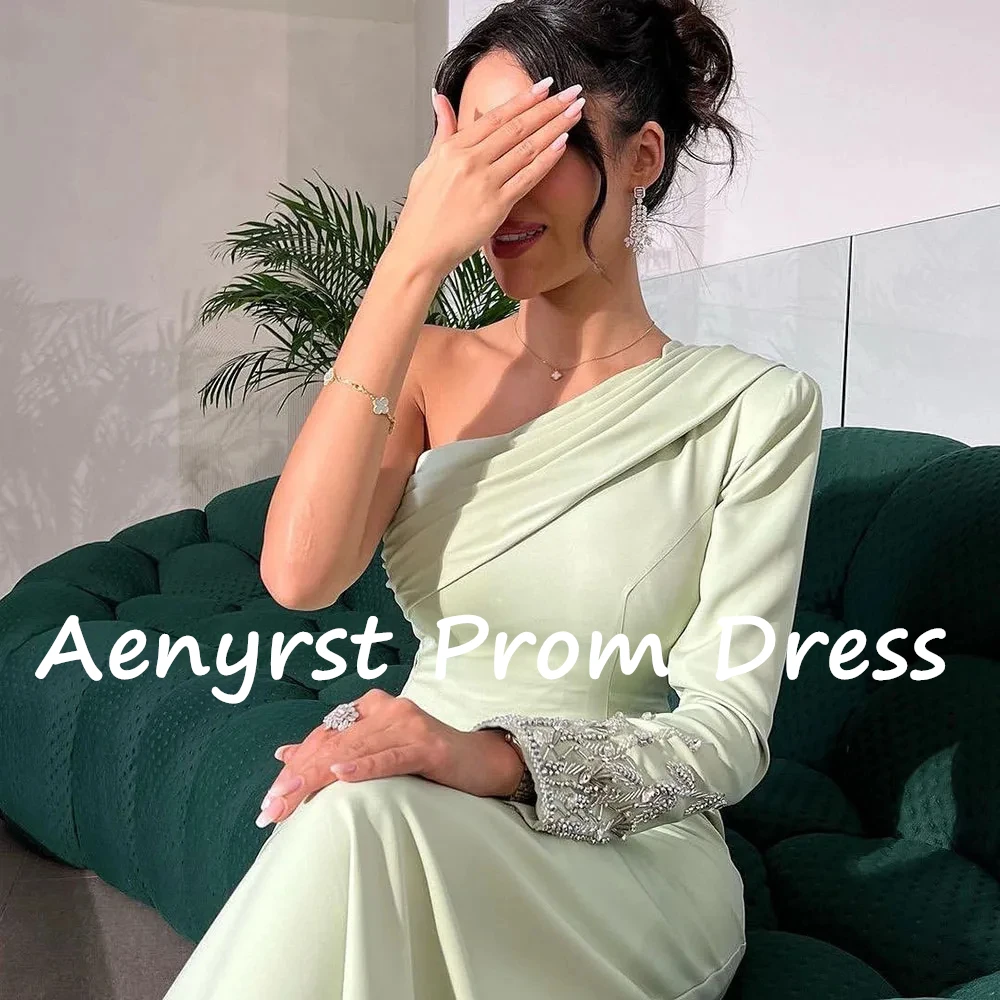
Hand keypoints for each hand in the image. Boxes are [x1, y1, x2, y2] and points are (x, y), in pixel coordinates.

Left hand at [256, 688, 524, 826]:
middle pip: (332, 744)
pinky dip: (363, 767)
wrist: (481, 761)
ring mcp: (408, 725)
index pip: (324, 737)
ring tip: (289, 801)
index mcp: (372, 708)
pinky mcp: (428, 745)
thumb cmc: (428, 760)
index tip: (270, 800)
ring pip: (353, 751)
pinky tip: (339, 776)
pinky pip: (389, 757)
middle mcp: (387, 710)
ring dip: (317, 779)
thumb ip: (336, 749)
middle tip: (270, 809)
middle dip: (297, 778)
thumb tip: (284, 752)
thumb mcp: (377, 751)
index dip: (294, 767)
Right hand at [388, 77, 586, 277]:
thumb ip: (442, 131)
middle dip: (548, 107)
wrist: (419, 249)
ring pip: (527, 148)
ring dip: (555, 128)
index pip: (496, 116)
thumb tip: (439, 99)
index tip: (545, 85)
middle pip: (517, 127)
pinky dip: (547, 160)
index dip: (524, 98)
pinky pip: (528, 178)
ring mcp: (485, 183)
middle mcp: (471, 161)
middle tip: (571, 92)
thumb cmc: (422, 213)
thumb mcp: (427, 164)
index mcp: (454, 148)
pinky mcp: (497, 206)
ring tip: (575, 112)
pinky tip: (563, 144)